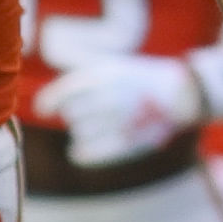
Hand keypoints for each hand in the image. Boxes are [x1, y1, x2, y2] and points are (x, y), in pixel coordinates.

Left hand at [36, 51, 205, 166]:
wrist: (180, 94)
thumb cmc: (138, 80)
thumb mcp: (112, 68)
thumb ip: (81, 83)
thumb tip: (44, 105)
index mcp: (106, 75)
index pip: (65, 92)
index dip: (48, 102)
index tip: (42, 110)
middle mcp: (111, 96)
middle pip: (71, 114)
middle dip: (73, 115)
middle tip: (85, 113)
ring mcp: (120, 120)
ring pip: (80, 132)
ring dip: (81, 131)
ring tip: (96, 125)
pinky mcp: (128, 142)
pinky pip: (91, 153)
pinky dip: (80, 153)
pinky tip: (77, 152)